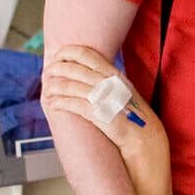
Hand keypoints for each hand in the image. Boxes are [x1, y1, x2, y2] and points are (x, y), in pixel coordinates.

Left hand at [42, 46, 166, 167]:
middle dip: (56, 70)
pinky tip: (54, 105)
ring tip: (48, 91)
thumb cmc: (135, 120)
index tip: (58, 58)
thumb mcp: (124, 93)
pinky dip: (60, 103)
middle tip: (48, 73)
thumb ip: (107, 82)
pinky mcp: (101, 116)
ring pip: (70, 86)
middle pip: (74, 68)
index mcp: (115, 75)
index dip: (67, 53)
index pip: (86, 54)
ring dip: (54, 88)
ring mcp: (106, 99)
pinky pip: (74, 105)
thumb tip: (85, 75)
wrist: (147, 142)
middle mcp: (111, 83)